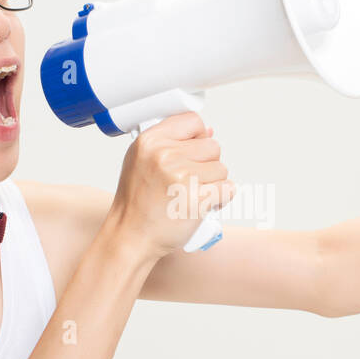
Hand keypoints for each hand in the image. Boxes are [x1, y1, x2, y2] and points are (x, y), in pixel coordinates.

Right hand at [105, 111, 234, 258]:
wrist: (131, 236)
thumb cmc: (137, 203)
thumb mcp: (141, 161)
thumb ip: (171, 141)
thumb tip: (208, 131)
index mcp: (150, 141)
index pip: (193, 121)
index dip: (198, 138)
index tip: (191, 154)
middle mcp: (165, 155)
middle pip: (212, 146)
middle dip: (206, 165)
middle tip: (188, 182)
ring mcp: (181, 177)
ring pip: (221, 169)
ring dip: (213, 184)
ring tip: (192, 195)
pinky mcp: (197, 199)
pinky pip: (228, 188)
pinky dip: (221, 199)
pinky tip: (203, 205)